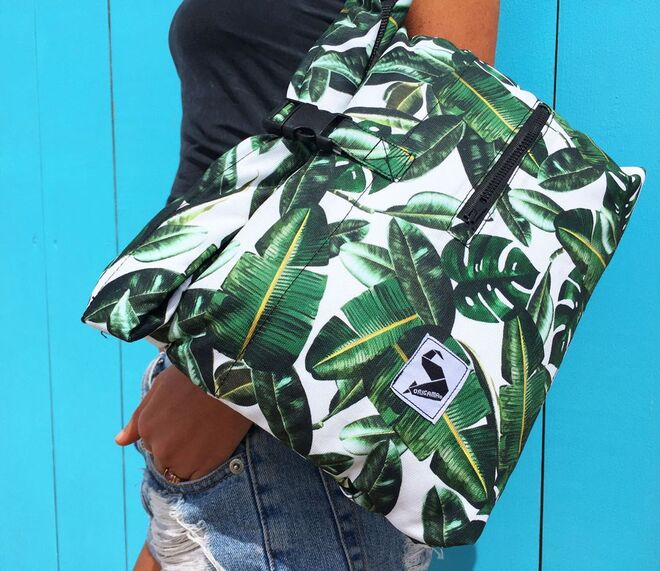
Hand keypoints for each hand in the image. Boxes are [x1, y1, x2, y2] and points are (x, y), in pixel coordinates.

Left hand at [115, 364, 252, 480]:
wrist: (228, 379)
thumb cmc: (195, 377)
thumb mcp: (160, 388)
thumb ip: (139, 418)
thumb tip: (119, 441)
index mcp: (146, 426)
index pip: (151, 444)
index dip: (170, 433)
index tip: (185, 421)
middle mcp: (158, 447)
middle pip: (164, 460)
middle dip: (178, 448)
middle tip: (198, 428)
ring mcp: (180, 460)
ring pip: (179, 471)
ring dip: (190, 460)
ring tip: (207, 436)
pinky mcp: (203, 467)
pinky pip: (198, 476)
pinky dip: (205, 465)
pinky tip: (214, 444)